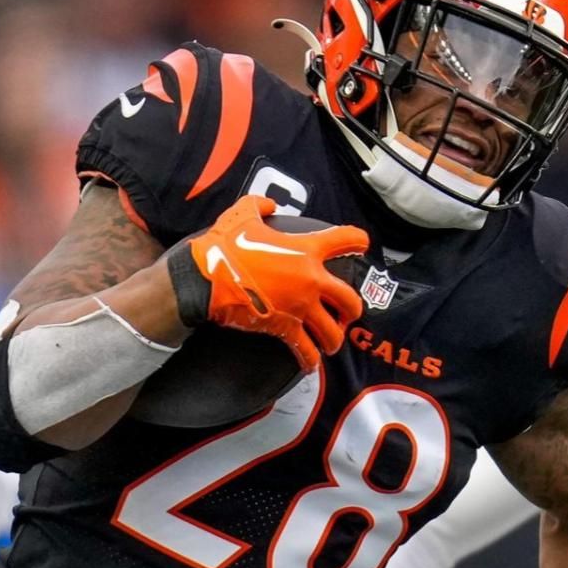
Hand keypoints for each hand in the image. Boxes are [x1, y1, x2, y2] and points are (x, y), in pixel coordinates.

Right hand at [166, 196, 367, 371]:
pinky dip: (309, 360)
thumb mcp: (241, 214)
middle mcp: (310, 280)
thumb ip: (259, 205)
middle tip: (347, 314)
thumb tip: (268, 204)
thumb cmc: (224, 246)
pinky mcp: (284, 328)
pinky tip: (309, 363)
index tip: (362, 245)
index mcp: (306, 249)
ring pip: (332, 332)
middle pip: (349, 300)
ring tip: (330, 343)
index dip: (358, 241)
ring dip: (334, 339)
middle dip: (352, 310)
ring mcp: (300, 307)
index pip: (346, 240)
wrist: (205, 279)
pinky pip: (305, 350)